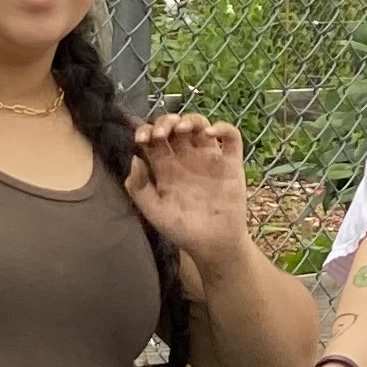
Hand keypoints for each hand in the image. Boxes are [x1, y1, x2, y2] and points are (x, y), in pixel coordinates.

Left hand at [125, 113, 255, 267]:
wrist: (212, 246)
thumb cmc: (182, 230)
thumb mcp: (154, 212)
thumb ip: (139, 188)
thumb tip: (134, 158)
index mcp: (166, 167)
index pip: (153, 138)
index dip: (146, 131)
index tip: (142, 139)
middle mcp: (186, 158)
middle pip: (175, 127)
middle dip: (166, 122)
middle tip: (161, 133)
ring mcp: (209, 158)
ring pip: (200, 125)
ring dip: (190, 120)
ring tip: (182, 129)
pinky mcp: (231, 163)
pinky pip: (232, 137)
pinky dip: (223, 128)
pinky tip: (210, 133)